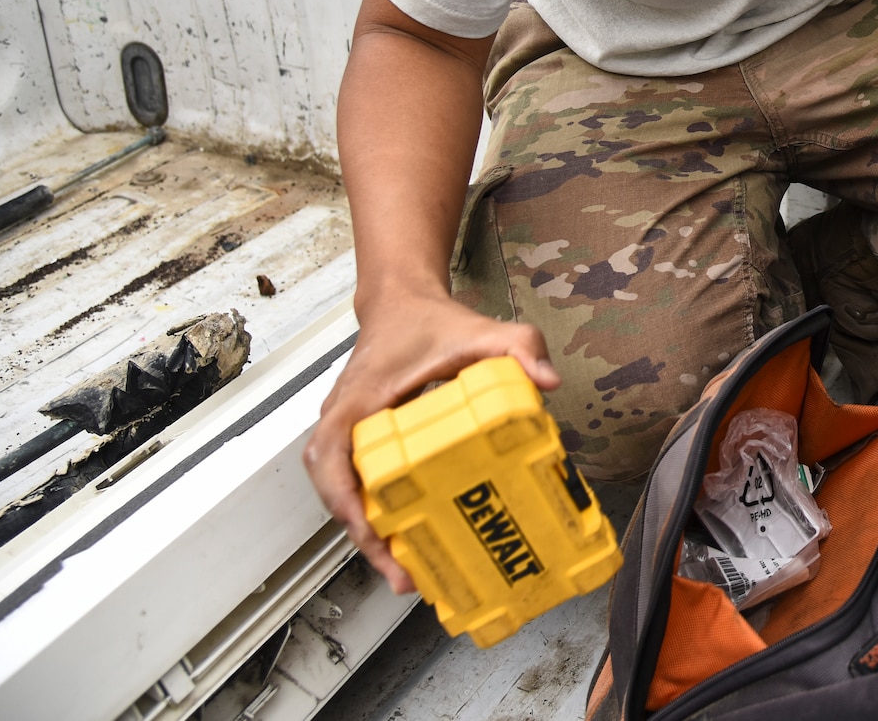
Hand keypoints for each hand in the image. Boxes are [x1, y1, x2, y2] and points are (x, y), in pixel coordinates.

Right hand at [304, 287, 559, 592]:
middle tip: (403, 574)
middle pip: (338, 492)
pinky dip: (379, 516)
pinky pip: (362, 486)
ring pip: (347, 495)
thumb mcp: (482, 331)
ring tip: (408, 572)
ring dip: (371, 535)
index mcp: (357, 400)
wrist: (402, 303)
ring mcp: (348, 433)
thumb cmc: (429, 321)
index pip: (331, 459)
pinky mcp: (362, 441)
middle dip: (365, 538)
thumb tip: (546, 382)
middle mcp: (343, 421)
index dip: (346, 502)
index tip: (372, 533)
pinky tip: (411, 538)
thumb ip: (518, 347)